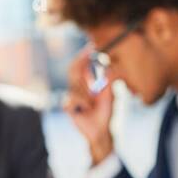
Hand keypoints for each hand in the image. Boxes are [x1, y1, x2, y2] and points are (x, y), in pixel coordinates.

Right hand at [62, 47, 114, 163]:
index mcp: (87, 81)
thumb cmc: (105, 112)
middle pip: (73, 71)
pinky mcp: (68, 105)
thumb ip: (108, 81)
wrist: (100, 129)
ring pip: (74, 87)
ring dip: (86, 96)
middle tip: (91, 78)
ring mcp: (72, 95)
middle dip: (83, 75)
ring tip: (92, 105)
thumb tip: (107, 66)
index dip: (83, 55)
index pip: (81, 64)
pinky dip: (82, 103)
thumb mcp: (109, 94)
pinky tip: (85, 110)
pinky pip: (72, 99)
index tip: (91, 47)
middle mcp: (77, 86)